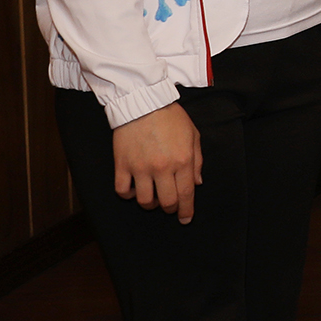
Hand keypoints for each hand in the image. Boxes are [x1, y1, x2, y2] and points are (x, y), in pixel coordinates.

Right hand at [111, 102, 202, 222]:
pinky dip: (128, 195)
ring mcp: (140, 167)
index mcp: (183, 160)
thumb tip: (197, 183)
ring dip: (150, 204)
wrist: (143, 102)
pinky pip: (122, 190)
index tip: (185, 218)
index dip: (186, 210)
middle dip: (170, 209)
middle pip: (166, 201)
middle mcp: (162, 167)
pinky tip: (134, 189)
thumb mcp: (193, 135)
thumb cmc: (171, 117)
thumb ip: (197, 161)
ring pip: (144, 200)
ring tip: (152, 198)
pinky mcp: (122, 164)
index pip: (186, 193)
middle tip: (170, 207)